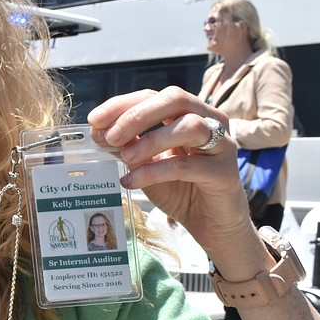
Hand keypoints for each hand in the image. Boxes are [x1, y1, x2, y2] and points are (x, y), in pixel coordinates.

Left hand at [87, 86, 254, 252]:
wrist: (209, 224)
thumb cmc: (179, 189)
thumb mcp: (146, 163)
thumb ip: (128, 144)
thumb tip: (97, 130)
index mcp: (188, 114)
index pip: (153, 96)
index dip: (122, 104)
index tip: (94, 120)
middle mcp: (210, 122)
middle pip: (176, 100)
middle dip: (137, 115)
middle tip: (111, 136)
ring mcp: (222, 145)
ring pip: (189, 126)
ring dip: (150, 140)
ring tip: (124, 156)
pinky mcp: (225, 172)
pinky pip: (187, 165)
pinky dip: (154, 171)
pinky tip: (132, 181)